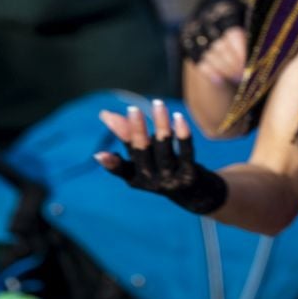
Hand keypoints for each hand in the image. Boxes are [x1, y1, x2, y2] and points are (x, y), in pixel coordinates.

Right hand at [95, 100, 228, 213]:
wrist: (197, 194)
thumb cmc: (164, 169)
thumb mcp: (144, 157)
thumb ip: (128, 138)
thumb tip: (106, 114)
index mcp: (135, 179)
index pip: (121, 168)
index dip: (111, 164)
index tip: (100, 155)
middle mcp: (151, 181)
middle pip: (142, 152)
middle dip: (136, 130)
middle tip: (133, 109)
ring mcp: (171, 179)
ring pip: (164, 147)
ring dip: (161, 123)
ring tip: (158, 104)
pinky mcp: (190, 174)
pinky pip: (186, 151)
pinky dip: (182, 134)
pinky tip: (179, 117)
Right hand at [180, 0, 247, 81]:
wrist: (215, 8)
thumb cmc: (241, 16)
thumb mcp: (249, 16)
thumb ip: (255, 30)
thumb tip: (269, 49)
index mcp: (225, 11)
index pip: (233, 35)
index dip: (241, 53)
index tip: (251, 66)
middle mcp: (207, 21)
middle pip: (220, 47)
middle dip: (234, 65)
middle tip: (245, 76)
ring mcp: (195, 32)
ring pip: (209, 55)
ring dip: (224, 70)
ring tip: (238, 79)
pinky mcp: (188, 43)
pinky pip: (197, 60)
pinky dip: (209, 72)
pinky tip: (220, 81)